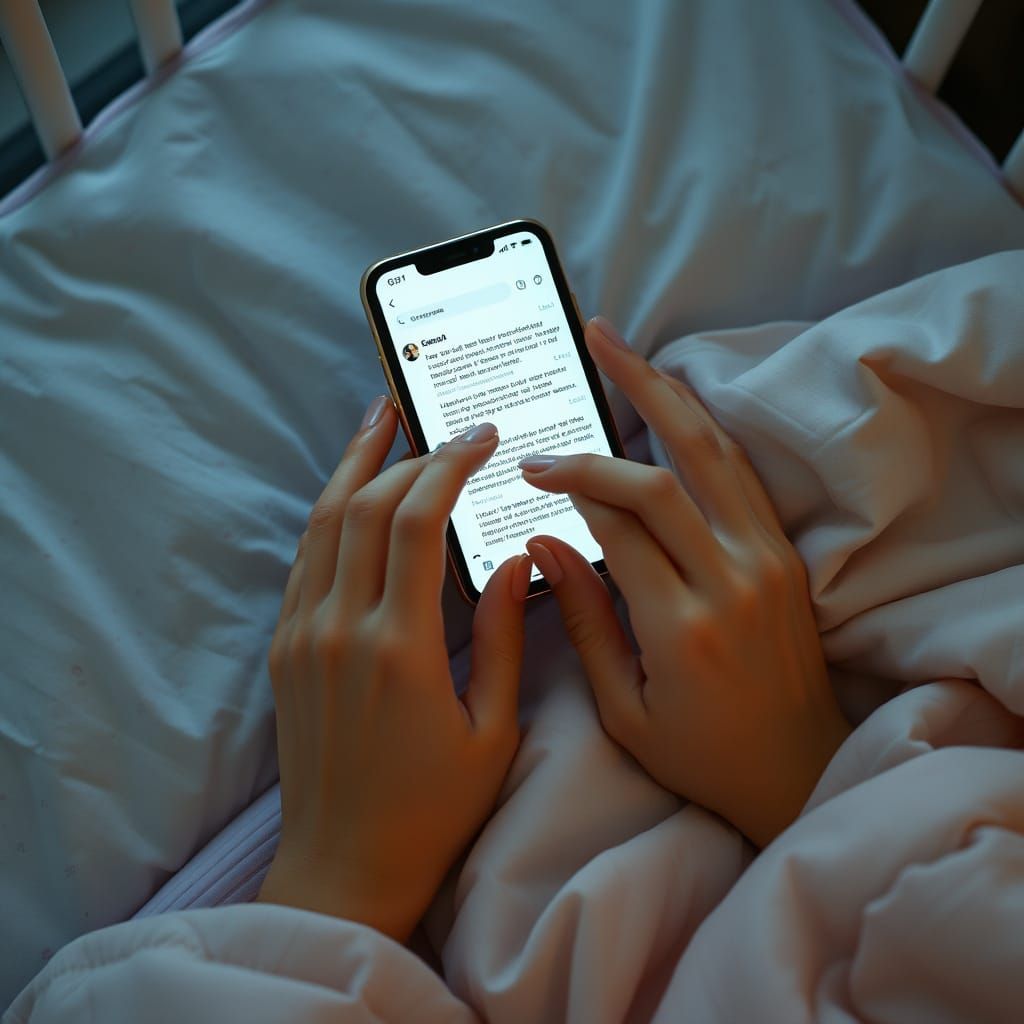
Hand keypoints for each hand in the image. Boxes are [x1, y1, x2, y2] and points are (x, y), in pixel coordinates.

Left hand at [258, 399, 533, 941]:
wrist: (345, 865)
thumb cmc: (431, 808)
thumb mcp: (492, 729)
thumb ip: (509, 637)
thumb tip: (521, 558)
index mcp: (400, 648)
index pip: (417, 522)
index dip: (449, 465)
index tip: (481, 437)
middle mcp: (340, 629)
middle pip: (365, 507)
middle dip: (409, 454)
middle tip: (446, 426)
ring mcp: (302, 635)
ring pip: (322, 522)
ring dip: (353, 464)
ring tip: (379, 417)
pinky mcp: (284, 649)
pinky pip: (303, 559)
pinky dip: (328, 512)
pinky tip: (349, 489)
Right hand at [519, 317, 850, 847]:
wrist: (797, 771)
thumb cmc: (702, 755)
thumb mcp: (623, 710)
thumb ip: (583, 620)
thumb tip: (545, 544)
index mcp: (681, 628)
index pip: (618, 525)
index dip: (570, 484)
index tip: (533, 467)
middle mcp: (732, 582)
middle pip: (665, 474)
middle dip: (621, 402)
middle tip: (588, 348)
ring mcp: (768, 563)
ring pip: (714, 454)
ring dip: (669, 393)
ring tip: (627, 346)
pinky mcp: (784, 556)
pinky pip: (741, 474)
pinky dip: (704, 429)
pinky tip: (676, 398)